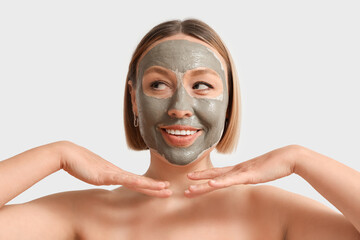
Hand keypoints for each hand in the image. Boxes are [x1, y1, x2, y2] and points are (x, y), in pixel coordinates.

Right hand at [56, 141, 170, 197]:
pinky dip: (135, 182)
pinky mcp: (105, 174)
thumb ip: (102, 177)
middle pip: (140, 181)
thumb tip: (107, 180)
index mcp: (115, 173)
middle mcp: (117, 172)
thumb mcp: (93, 174)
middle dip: (155, 187)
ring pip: (136, 180)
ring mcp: (112, 173)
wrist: (68, 154)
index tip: (160, 188)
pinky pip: (123, 179)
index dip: (149, 185)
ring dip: (151, 185)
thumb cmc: (78, 163)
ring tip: (165, 188)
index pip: (136, 181)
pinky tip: (144, 184)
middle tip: (170, 190)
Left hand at [185, 144, 301, 197]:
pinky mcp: (249, 175)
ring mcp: (242, 172)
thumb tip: (248, 176)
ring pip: (218, 179)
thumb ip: (252, 174)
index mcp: (239, 169)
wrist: (288, 157)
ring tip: (190, 187)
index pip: (218, 173)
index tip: (193, 177)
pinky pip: (232, 180)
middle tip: (185, 185)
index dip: (205, 175)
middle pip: (214, 176)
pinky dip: (220, 183)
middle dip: (199, 180)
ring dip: (203, 184)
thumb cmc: (276, 164)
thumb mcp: (260, 171)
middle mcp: (237, 169)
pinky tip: (210, 185)